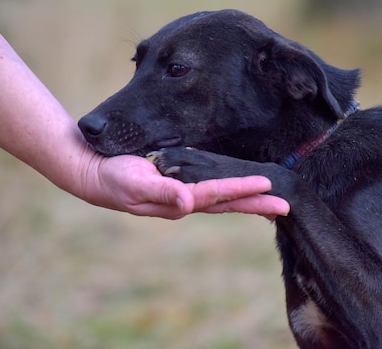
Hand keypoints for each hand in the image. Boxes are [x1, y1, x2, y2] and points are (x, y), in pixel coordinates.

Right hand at [80, 152, 289, 219]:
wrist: (95, 176)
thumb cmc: (113, 179)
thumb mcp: (134, 184)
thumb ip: (161, 193)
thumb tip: (187, 202)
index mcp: (178, 200)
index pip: (217, 195)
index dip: (242, 190)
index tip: (268, 187)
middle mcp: (185, 200)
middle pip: (227, 202)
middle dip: (256, 203)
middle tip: (287, 206)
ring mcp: (182, 194)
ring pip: (222, 198)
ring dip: (246, 198)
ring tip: (270, 198)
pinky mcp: (177, 185)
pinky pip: (209, 189)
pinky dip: (227, 190)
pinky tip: (237, 189)